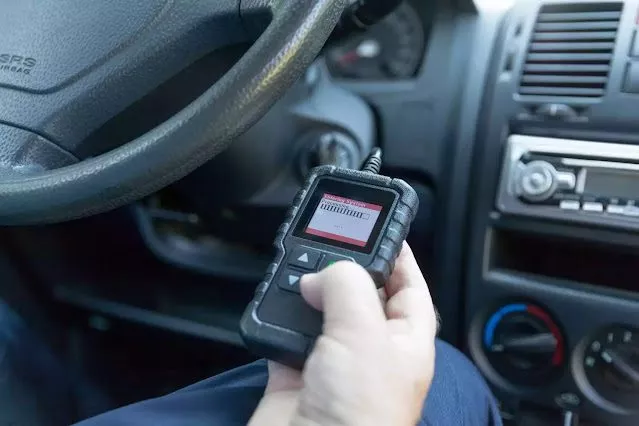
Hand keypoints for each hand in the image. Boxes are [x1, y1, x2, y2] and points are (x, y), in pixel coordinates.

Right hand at [249, 243, 437, 425]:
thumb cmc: (358, 415)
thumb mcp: (364, 332)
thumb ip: (347, 286)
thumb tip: (321, 274)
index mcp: (405, 343)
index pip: (411, 289)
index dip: (399, 258)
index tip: (382, 228)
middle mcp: (371, 352)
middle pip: (361, 296)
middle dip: (345, 270)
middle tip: (327, 242)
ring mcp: (333, 364)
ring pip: (321, 313)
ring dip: (306, 292)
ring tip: (296, 268)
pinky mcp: (295, 375)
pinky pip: (286, 335)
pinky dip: (277, 319)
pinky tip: (274, 305)